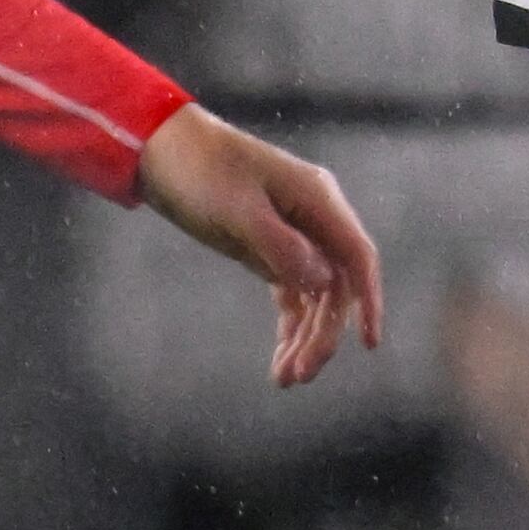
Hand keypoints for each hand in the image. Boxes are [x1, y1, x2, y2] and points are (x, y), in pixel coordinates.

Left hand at [137, 103, 384, 382]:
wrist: (160, 150)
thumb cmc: (200, 171)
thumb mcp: (236, 209)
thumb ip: (282, 246)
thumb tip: (323, 283)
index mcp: (318, 199)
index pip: (357, 257)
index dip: (368, 301)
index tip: (368, 344)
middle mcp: (314, 218)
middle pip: (336, 286)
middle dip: (322, 333)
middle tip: (300, 375)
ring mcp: (293, 233)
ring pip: (315, 295)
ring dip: (305, 336)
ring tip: (286, 379)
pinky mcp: (269, 247)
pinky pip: (292, 292)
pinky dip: (289, 325)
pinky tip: (280, 357)